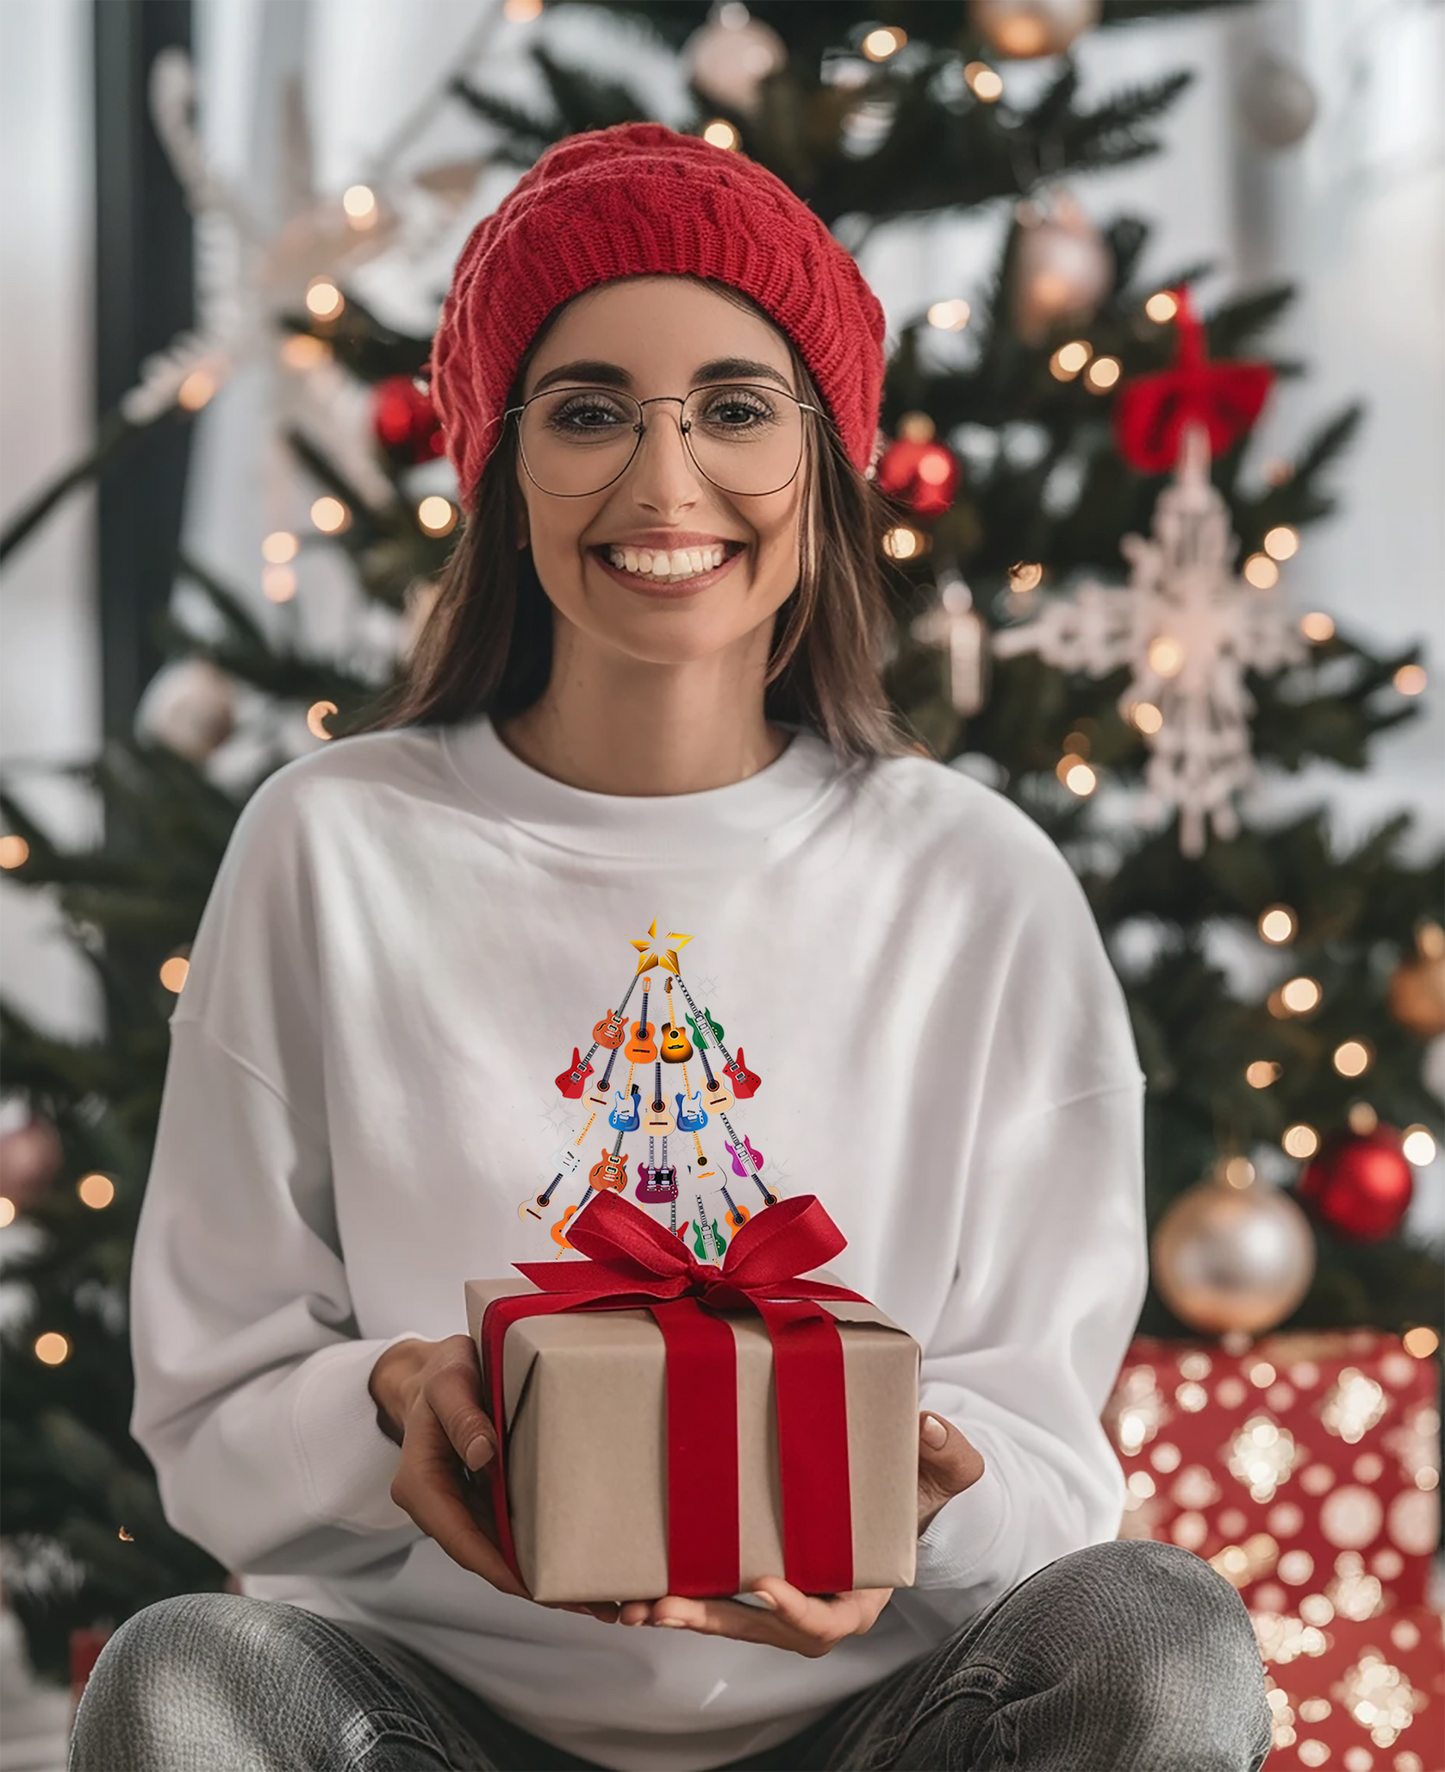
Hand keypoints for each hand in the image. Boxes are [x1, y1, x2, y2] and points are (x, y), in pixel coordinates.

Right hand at [371, 1334, 596, 1616]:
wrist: (432, 1370)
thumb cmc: (440, 1373)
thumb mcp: (448, 1383)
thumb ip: (463, 1416)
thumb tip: (483, 1454)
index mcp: (421, 1486)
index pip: (462, 1540)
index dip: (501, 1568)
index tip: (540, 1590)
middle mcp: (441, 1505)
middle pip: (487, 1557)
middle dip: (535, 1586)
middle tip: (591, 1603)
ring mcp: (463, 1505)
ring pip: (502, 1551)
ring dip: (544, 1575)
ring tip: (598, 1594)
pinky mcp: (483, 1498)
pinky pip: (511, 1530)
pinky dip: (541, 1548)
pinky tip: (578, 1556)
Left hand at [592, 1412, 986, 1652]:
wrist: (896, 1482)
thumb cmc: (920, 1478)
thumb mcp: (946, 1465)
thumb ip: (947, 1449)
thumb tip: (929, 1426)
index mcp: (863, 1592)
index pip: (830, 1620)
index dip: (798, 1609)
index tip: (766, 1584)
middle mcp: (819, 1603)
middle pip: (764, 1629)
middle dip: (713, 1622)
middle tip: (665, 1607)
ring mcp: (783, 1592)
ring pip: (730, 1619)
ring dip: (683, 1614)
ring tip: (634, 1606)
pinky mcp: (754, 1573)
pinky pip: (716, 1593)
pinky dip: (680, 1592)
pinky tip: (638, 1586)